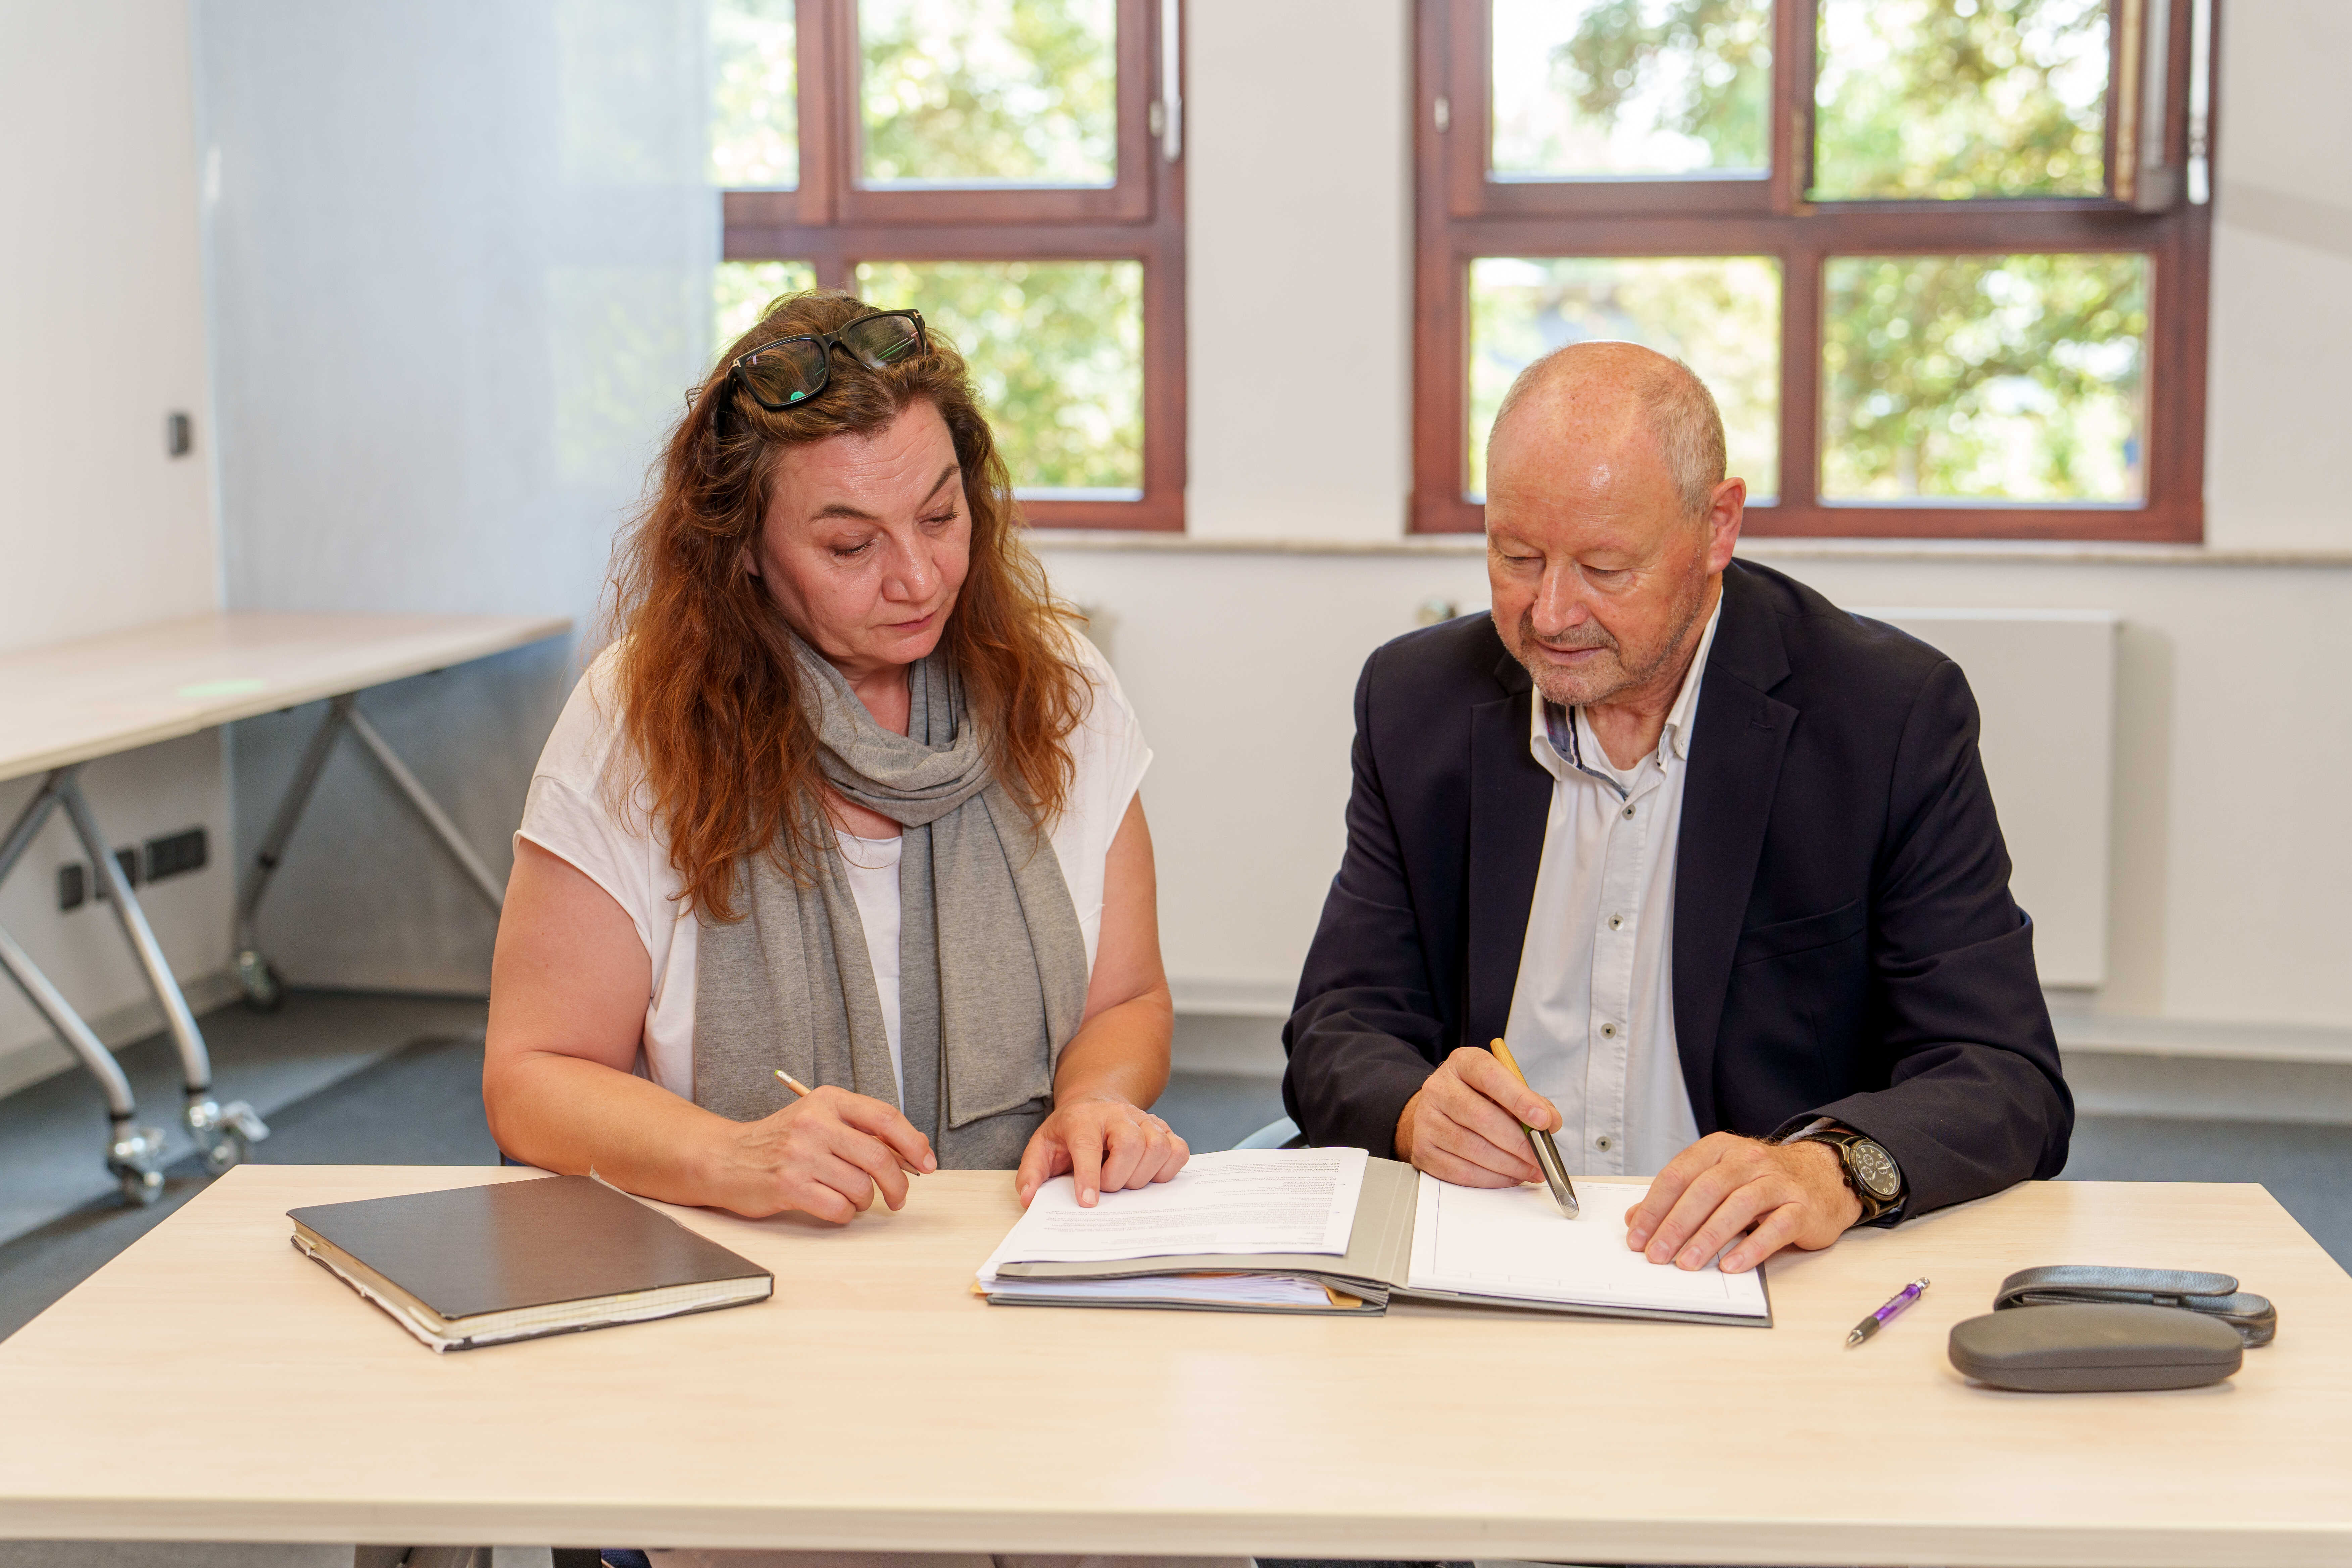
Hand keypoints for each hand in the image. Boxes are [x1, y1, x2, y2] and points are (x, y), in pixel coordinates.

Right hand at [705, 1085, 935, 1223]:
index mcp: (828, 1101)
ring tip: (853, 1198)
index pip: (885, 1117)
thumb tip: (915, 1149)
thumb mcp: (820, 1119)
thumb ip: (862, 1129)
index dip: (914, 1142)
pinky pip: (838, 1208)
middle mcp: (815, 1124)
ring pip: (861, 1187)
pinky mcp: (788, 1186)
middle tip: (898, 1197)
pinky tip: (833, 1206)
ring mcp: (801, 1155)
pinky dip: (845, 1214)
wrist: (725, 1158)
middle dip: (898, 1183)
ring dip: (866, 1201)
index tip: (928, 1163)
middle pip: (880, 1156)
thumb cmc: (781, 1142)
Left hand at [1016, 1095, 1189, 1207]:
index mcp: (1082, 1118)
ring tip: (1125, 1181)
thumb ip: (1032, 1173)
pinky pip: (1179, 1151)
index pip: (1088, 1145)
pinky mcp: (1165, 1129)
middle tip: (1107, 1187)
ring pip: (1158, 1147)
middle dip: (1118, 1177)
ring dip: (1142, 1176)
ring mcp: (1145, 1120)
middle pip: (1131, 1144)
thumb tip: (1030, 1199)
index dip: (1089, 1176)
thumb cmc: (1069, 1132)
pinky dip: (1166, 1170)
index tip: (1088, 1202)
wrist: (1095, 1104)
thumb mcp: (1042, 1147)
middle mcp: (1117, 1114)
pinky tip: (1147, 1174)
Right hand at [1393, 1046, 1561, 1187]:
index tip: (1543, 1120)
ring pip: (1472, 1148)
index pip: (1490, 1077)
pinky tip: (1508, 1176)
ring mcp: (1426, 1119)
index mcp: (1462, 1064)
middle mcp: (1439, 1088)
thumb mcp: (1505, 1087)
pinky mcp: (1423, 1149)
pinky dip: (1490, 1178)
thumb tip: (1550, 1123)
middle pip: (1481, 1117)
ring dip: (1508, 1165)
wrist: (1438, 1110)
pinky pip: (1460, 1171)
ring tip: (1530, 1170)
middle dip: (1518, 1142)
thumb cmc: (1478, 1098)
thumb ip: (1531, 1101)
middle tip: (1540, 1157)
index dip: (1519, 1099)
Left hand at [1623, 1133, 1860, 1273]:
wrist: (1822, 1177)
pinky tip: (1732, 1265)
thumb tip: (1636, 1219)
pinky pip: (1775, 1227)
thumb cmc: (1762, 1182)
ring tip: (1687, 1263)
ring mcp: (1777, 1181)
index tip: (1637, 1236)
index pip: (1678, 1175)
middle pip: (1705, 1191)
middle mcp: (1747, 1160)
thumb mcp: (1717, 1180)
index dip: (1654, 1207)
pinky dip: (1752, 1247)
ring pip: (1738, 1207)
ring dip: (1709, 1238)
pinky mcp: (1801, 1207)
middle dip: (1676, 1225)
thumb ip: (1678, 1197)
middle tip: (1657, 1255)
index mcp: (1719, 1149)